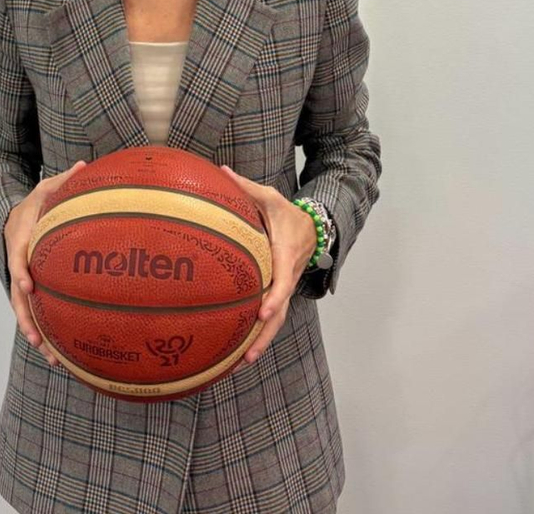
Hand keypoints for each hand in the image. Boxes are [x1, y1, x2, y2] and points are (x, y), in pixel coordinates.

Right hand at [3, 160, 86, 366]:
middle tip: (38, 338)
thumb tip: (83, 166)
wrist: (17, 214)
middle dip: (26, 317)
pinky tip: (58, 350)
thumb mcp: (48, 187)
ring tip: (50, 356)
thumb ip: (64, 181)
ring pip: (24, 308)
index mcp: (20, 238)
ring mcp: (22, 277)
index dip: (21, 270)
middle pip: (17, 294)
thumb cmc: (37, 202)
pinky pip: (34, 309)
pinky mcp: (30, 287)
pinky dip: (43, 328)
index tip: (28, 284)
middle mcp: (18, 262)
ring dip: (34, 332)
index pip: (17, 255)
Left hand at [220, 165, 317, 372]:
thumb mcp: (269, 197)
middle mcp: (287, 276)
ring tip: (241, 363)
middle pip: (280, 312)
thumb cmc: (286, 212)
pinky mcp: (279, 294)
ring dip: (261, 342)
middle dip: (264, 335)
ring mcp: (284, 289)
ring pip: (277, 321)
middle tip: (246, 355)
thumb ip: (244, 187)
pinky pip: (270, 317)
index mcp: (285, 254)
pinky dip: (258, 334)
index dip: (274, 297)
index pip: (282, 280)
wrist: (313, 227)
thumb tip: (220, 171)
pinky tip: (239, 351)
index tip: (261, 312)